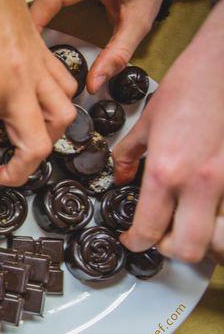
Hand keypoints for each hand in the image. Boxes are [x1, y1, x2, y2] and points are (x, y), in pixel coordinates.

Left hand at [0, 0, 76, 187]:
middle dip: (17, 174)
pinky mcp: (42, 52)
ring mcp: (34, 68)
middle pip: (35, 149)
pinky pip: (65, 87)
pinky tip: (36, 106)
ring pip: (62, 121)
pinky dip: (57, 105)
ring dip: (45, 142)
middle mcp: (14, 83)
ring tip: (22, 144)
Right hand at [30, 0, 163, 92]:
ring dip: (28, 20)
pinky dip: (34, 13)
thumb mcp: (138, 22)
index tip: (28, 50)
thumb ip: (117, 53)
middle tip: (26, 56)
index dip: (35, 22)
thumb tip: (94, 83)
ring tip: (28, 46)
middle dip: (26, 26)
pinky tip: (33, 31)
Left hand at [113, 2, 223, 262]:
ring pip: (219, 239)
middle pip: (186, 249)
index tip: (131, 238)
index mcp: (167, 171)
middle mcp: (200, 183)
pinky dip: (219, 218)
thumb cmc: (191, 84)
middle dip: (169, 249)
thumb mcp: (147, 120)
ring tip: (189, 223)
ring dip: (201, 239)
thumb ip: (129, 154)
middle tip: (159, 235)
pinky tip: (210, 205)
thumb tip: (121, 175)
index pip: (148, 230)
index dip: (134, 242)